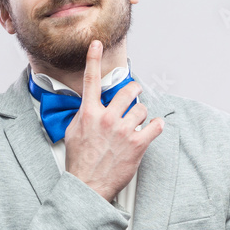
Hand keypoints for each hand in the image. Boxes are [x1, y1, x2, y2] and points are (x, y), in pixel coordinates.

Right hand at [64, 39, 163, 201]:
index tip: (97, 44)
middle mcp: (106, 118)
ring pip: (142, 109)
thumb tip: (88, 106)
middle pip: (128, 91)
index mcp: (89, 113)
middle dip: (134, 90)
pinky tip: (152, 129)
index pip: (91, 80)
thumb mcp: (72, 133)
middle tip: (135, 93)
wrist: (87, 186)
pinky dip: (156, 126)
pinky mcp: (137, 144)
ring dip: (141, 114)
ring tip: (136, 123)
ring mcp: (123, 130)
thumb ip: (83, 115)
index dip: (93, 58)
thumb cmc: (79, 162)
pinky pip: (155, 126)